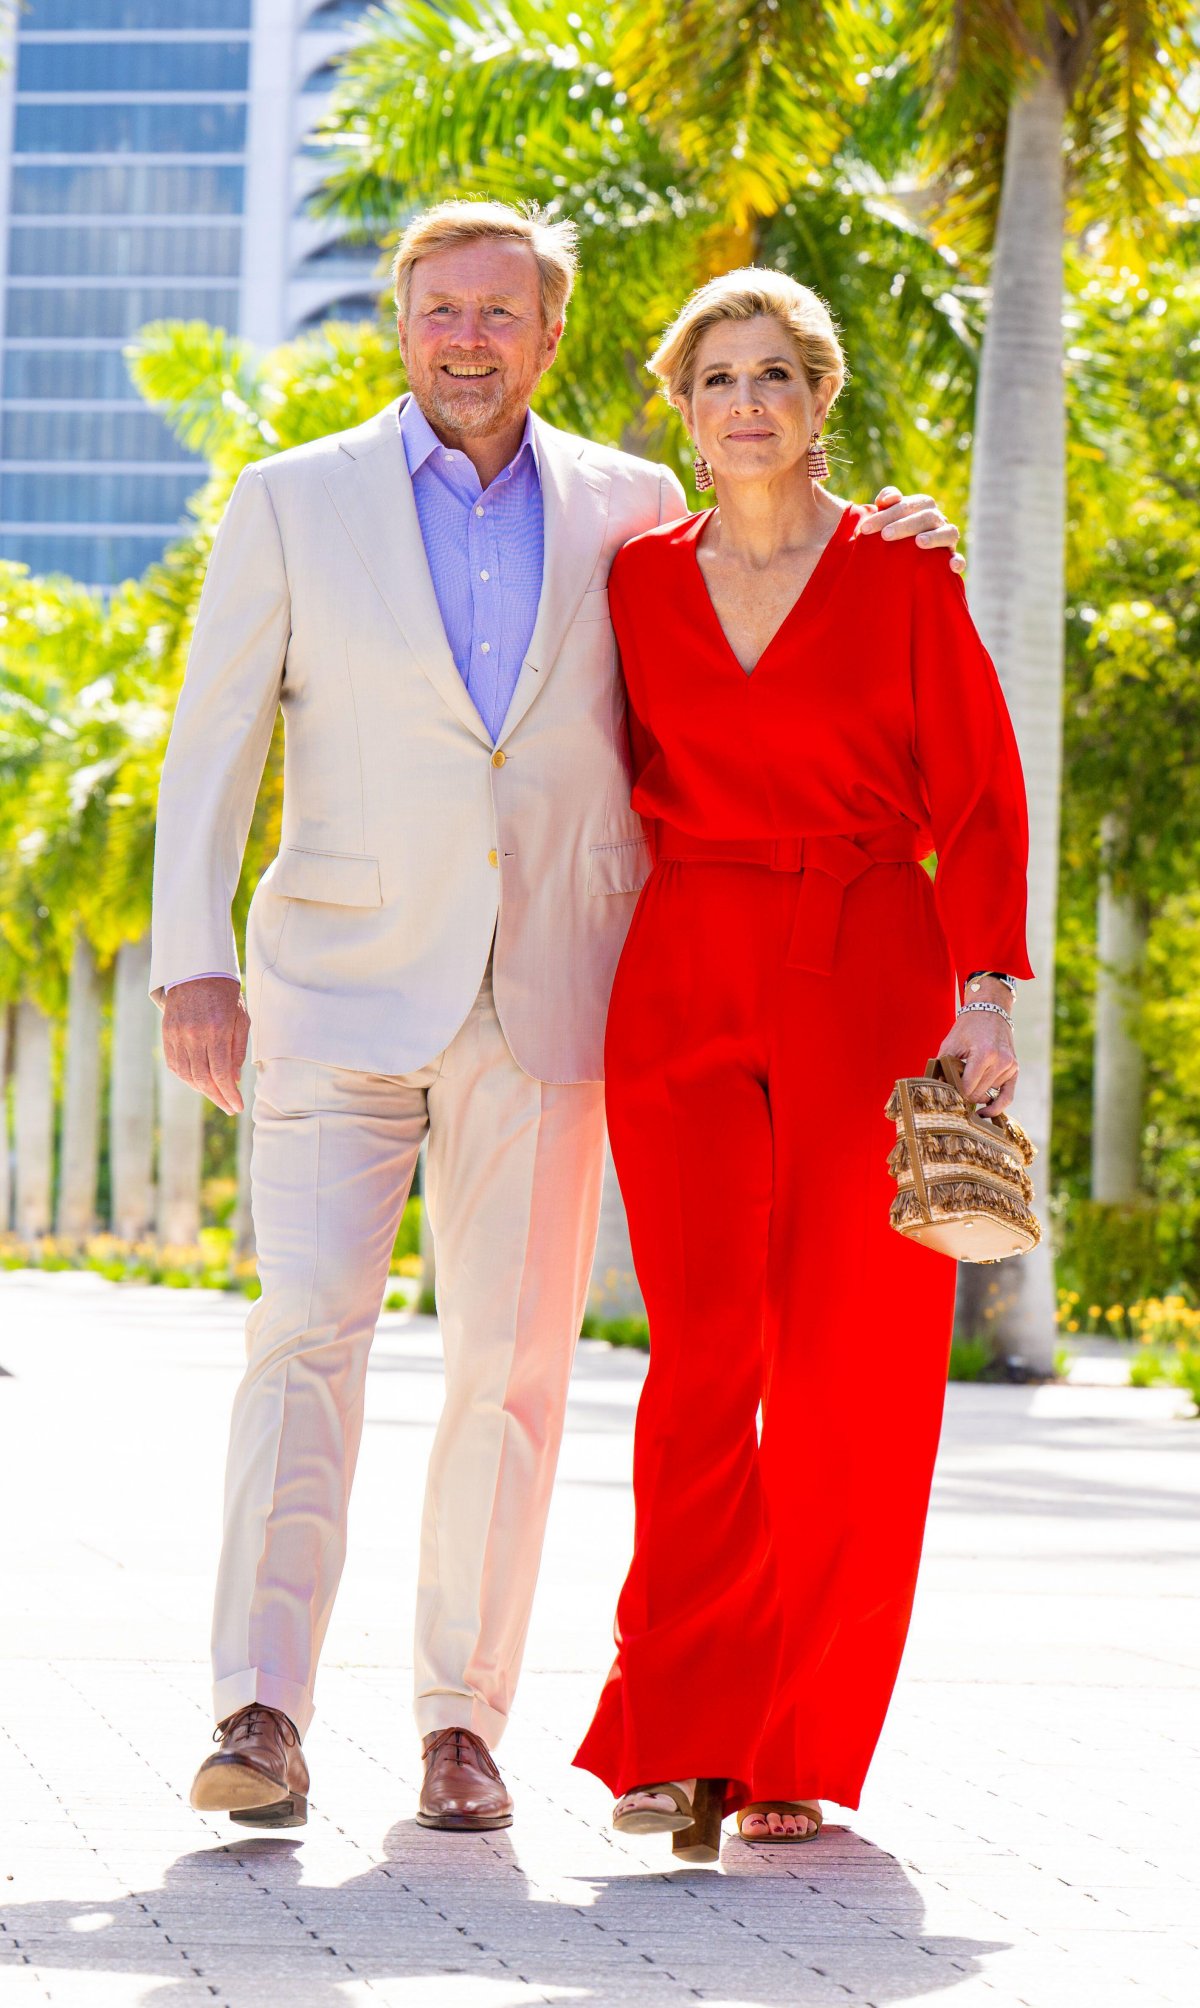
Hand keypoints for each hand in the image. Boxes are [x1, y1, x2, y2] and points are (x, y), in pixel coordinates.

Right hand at [162, 976, 248, 1114]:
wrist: (196, 970)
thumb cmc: (225, 994)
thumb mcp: (241, 1018)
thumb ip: (237, 1049)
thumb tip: (234, 1079)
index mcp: (216, 1030)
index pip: (221, 1073)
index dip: (229, 1094)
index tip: (237, 1107)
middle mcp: (194, 1035)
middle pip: (203, 1079)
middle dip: (218, 1097)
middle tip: (228, 1107)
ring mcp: (177, 1035)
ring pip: (187, 1075)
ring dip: (202, 1090)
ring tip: (216, 1095)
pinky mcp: (167, 1033)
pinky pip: (174, 1064)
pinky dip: (186, 1078)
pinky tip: (198, 1083)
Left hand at [861, 487, 964, 574]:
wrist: (906, 553)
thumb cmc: (894, 529)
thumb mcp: (887, 514)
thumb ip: (886, 499)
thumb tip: (886, 499)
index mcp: (922, 505)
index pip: (906, 505)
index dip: (885, 515)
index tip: (865, 529)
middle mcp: (937, 519)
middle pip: (926, 516)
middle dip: (904, 525)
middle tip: (885, 535)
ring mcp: (947, 537)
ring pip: (948, 532)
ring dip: (935, 536)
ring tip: (918, 542)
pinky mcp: (951, 557)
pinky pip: (958, 558)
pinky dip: (958, 561)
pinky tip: (951, 566)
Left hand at [937, 1009, 1017, 1116]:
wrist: (990, 1011)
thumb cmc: (967, 1027)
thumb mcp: (950, 1044)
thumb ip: (942, 1068)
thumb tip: (935, 1090)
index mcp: (985, 1054)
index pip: (967, 1087)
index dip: (954, 1093)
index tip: (945, 1094)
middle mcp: (1001, 1062)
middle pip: (977, 1094)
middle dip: (963, 1094)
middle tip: (952, 1091)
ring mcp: (1010, 1067)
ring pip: (988, 1094)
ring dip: (976, 1092)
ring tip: (967, 1080)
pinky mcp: (1014, 1070)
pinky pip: (1007, 1097)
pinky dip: (996, 1107)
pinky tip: (984, 1113)